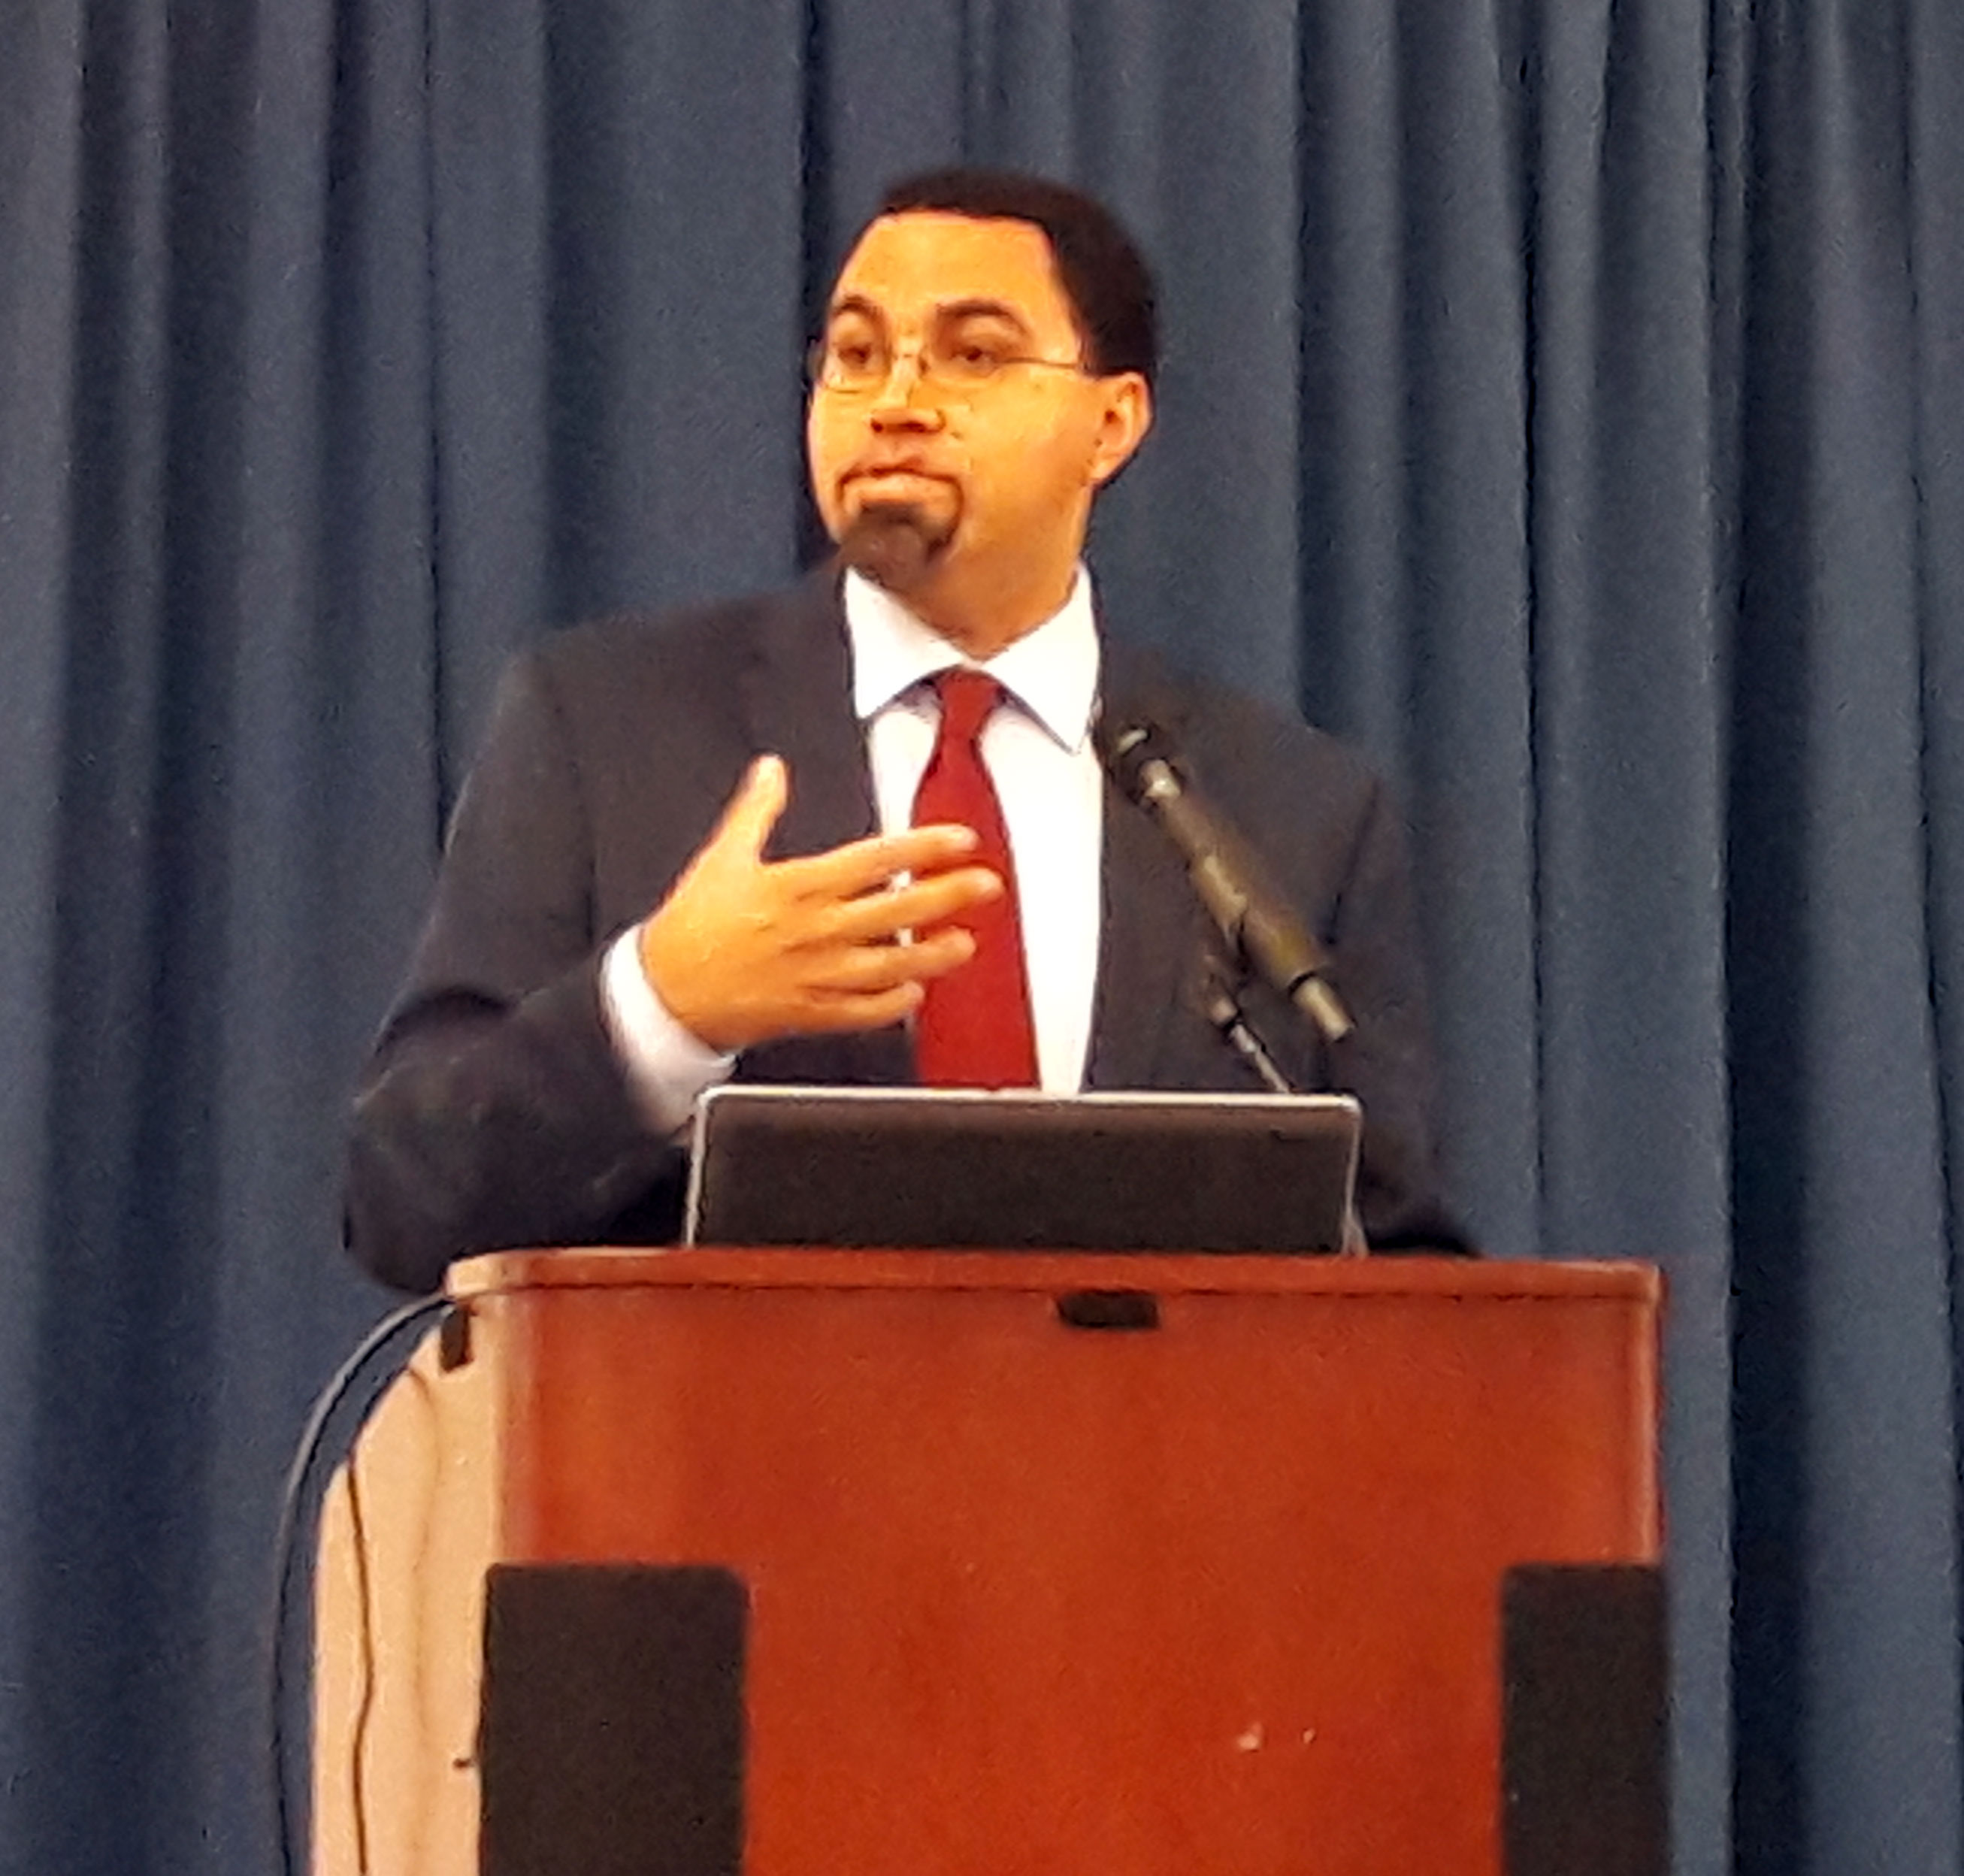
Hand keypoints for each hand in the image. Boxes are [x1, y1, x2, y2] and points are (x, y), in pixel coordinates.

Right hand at [637, 754, 1001, 1051]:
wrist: (664, 992)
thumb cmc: (692, 926)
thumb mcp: (721, 857)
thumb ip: (755, 811)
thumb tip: (771, 770)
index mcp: (796, 887)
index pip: (873, 860)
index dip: (922, 848)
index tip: (959, 841)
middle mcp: (814, 931)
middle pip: (894, 909)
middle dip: (946, 896)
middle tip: (986, 886)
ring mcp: (816, 975)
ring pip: (888, 964)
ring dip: (932, 953)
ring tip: (965, 943)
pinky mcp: (809, 1012)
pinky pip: (861, 1011)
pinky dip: (891, 1004)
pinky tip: (915, 992)